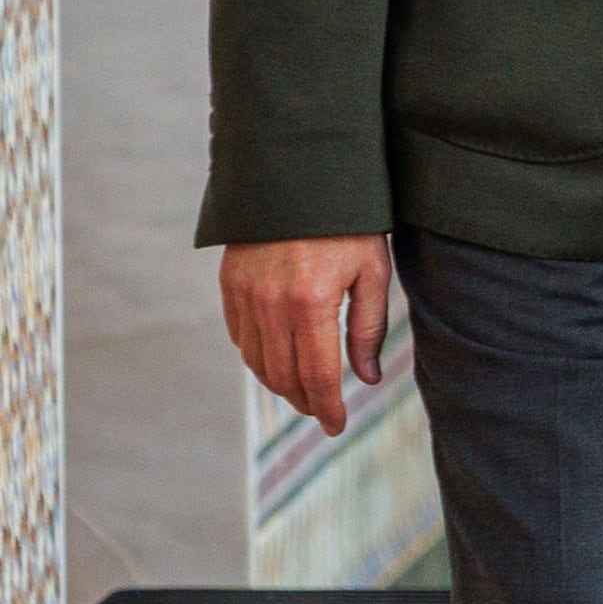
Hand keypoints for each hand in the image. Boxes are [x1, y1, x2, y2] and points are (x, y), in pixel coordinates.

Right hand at [220, 236, 393, 435]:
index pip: (316, 374)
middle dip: (305, 401)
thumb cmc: (348, 223)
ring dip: (279, 384)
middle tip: (324, 412)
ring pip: (257, 361)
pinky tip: (276, 361)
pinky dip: (257, 357)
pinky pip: (240, 336)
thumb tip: (366, 377)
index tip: (337, 426)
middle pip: (283, 375)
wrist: (299, 176)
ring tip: (304, 393)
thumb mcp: (372, 272)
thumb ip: (368, 329)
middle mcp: (271, 305)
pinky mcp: (230, 285)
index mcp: (311, 303)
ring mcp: (244, 295)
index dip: (327, 407)